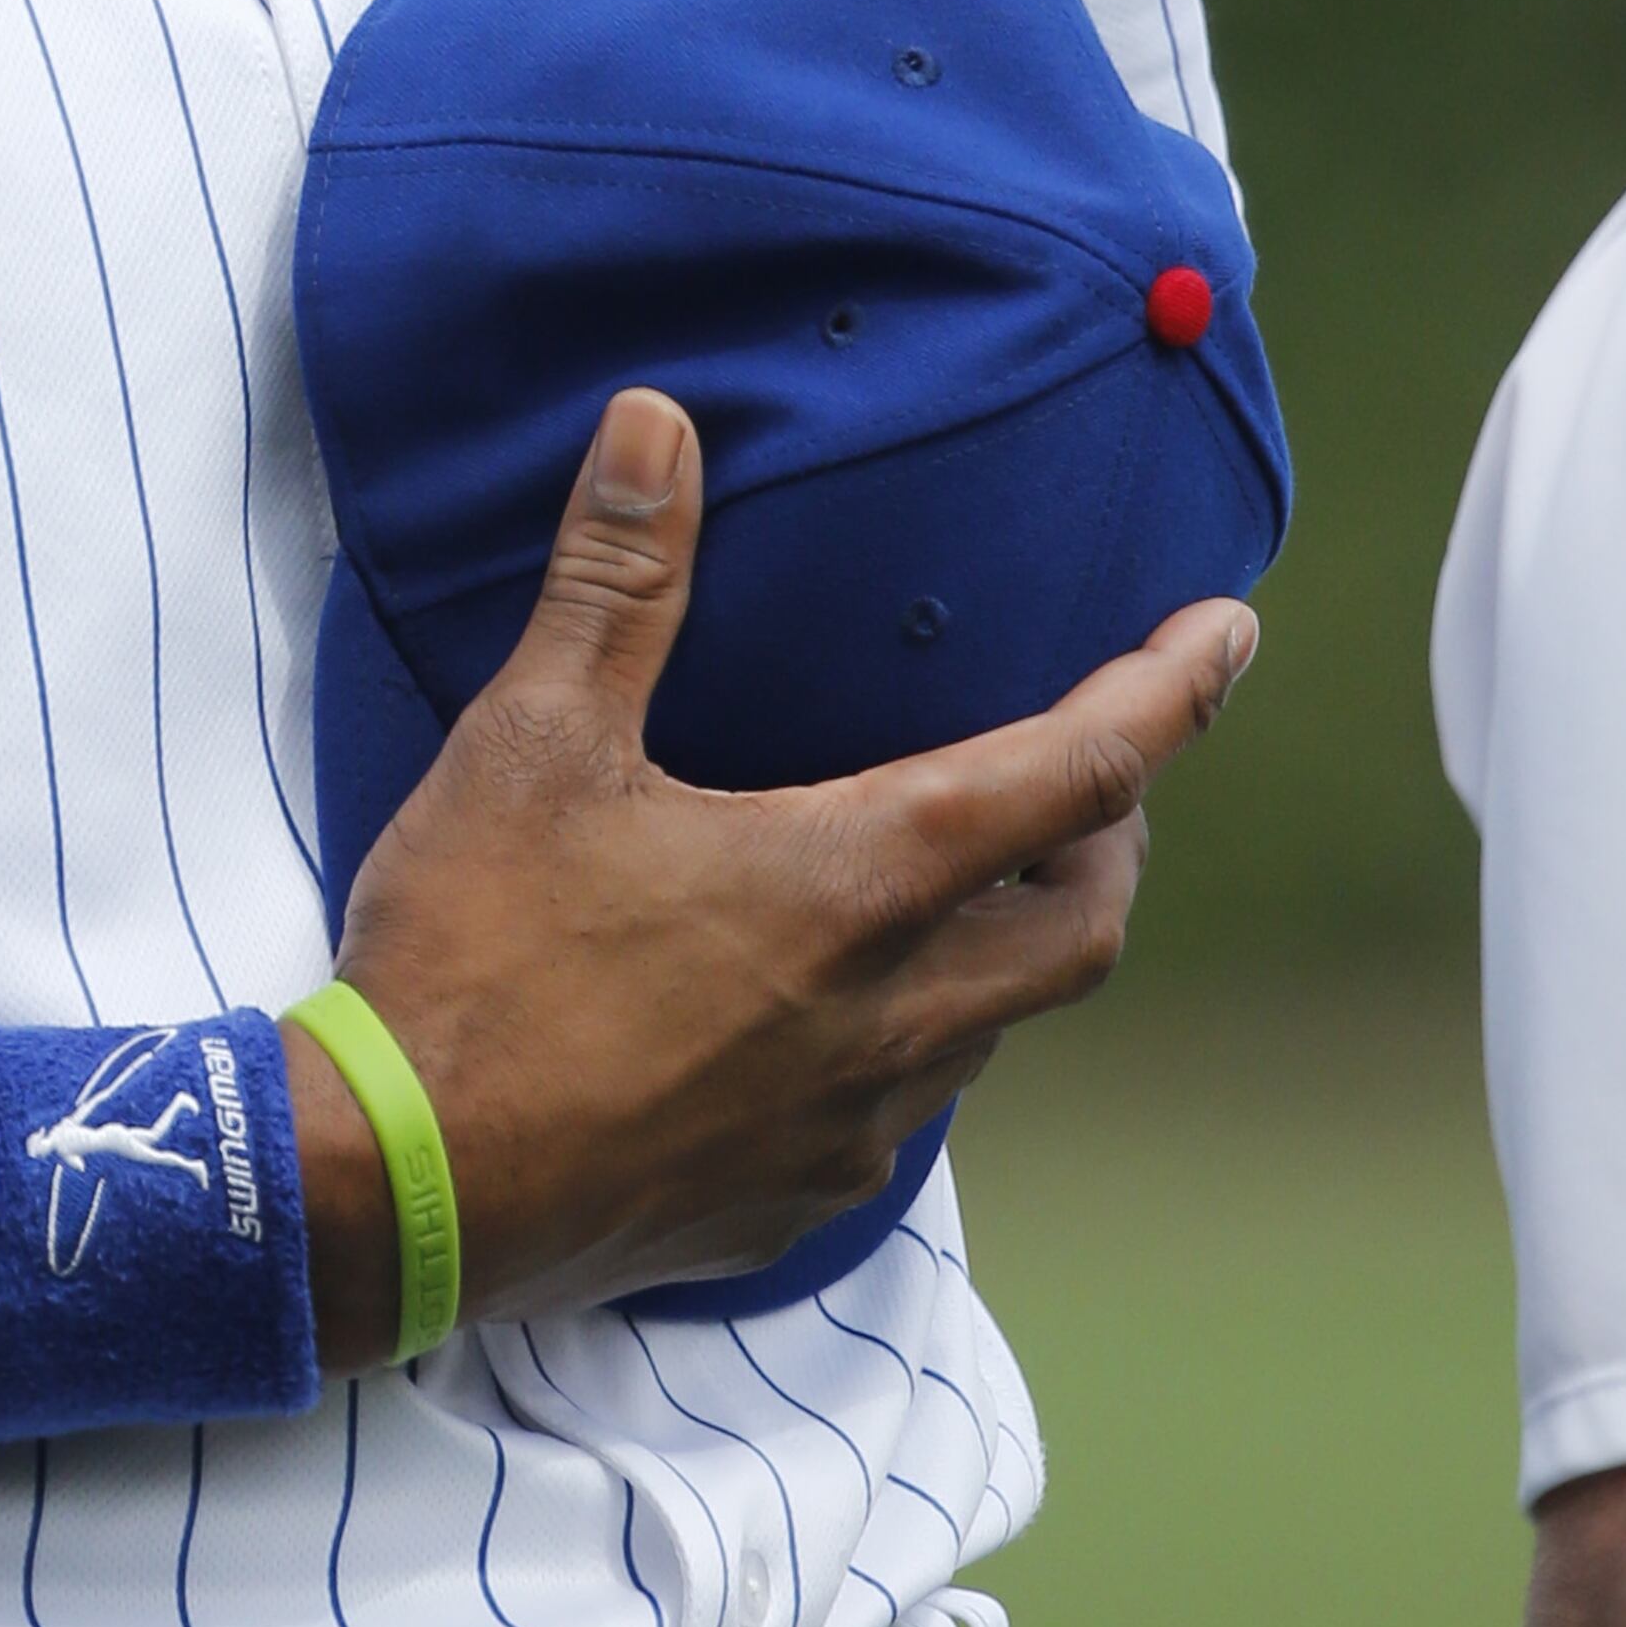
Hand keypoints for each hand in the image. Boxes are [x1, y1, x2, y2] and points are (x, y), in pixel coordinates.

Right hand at [288, 384, 1255, 1362]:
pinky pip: (901, 1110)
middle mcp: (895, 1016)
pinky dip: (910, 1035)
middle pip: (1087, 922)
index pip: (1080, 774)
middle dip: (1114, 835)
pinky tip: (823, 1007)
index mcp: (860, 884)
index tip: (1229, 633)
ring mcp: (852, 1125)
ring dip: (1004, 940)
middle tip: (1089, 774)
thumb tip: (657, 424)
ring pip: (997, 1024)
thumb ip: (616, 582)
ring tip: (946, 877)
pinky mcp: (792, 1202)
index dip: (1172, 693)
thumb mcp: (534, 744)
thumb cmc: (471, 958)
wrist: (396, 1190)